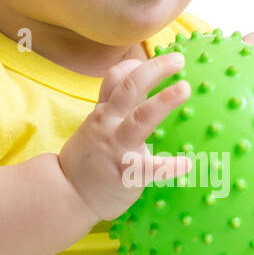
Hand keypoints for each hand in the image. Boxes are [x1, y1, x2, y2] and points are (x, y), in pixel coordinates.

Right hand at [58, 51, 193, 222]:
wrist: (67, 195)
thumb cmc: (86, 161)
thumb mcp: (94, 127)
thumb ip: (115, 110)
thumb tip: (140, 89)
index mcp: (103, 113)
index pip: (115, 79)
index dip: (135, 65)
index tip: (155, 59)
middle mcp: (109, 124)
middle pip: (131, 87)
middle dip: (155, 69)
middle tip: (178, 59)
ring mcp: (117, 147)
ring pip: (141, 117)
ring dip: (163, 100)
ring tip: (184, 88)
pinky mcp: (126, 172)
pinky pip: (150, 167)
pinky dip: (170, 165)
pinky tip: (186, 164)